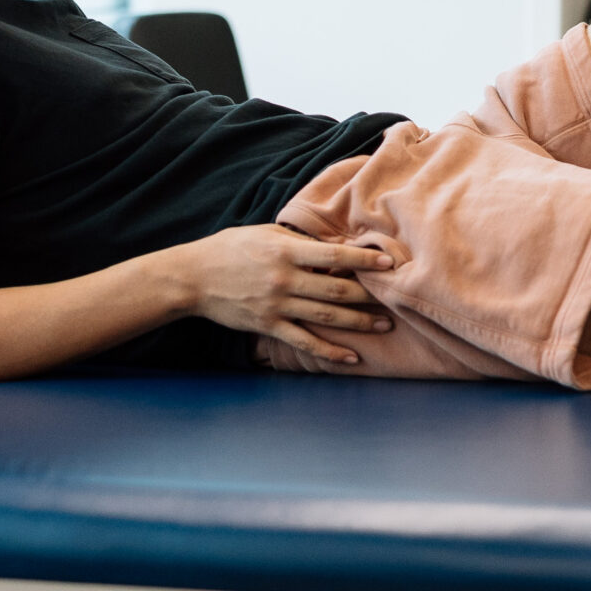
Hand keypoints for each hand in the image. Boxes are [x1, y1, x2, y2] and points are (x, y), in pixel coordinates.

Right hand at [180, 225, 395, 364]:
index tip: (388, 263)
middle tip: (396, 297)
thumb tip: (332, 245)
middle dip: (369, 295)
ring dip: (358, 322)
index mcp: (286, 250)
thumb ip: (298, 240)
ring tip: (384, 325)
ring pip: (326, 316)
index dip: (363, 260)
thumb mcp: (266, 233)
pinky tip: (350, 357)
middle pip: (336, 289)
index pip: (333, 255)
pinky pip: (304, 341)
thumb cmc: (231, 248)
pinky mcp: (268, 325)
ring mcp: (277, 305)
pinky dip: (329, 351)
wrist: (194, 277)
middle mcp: (284, 279)